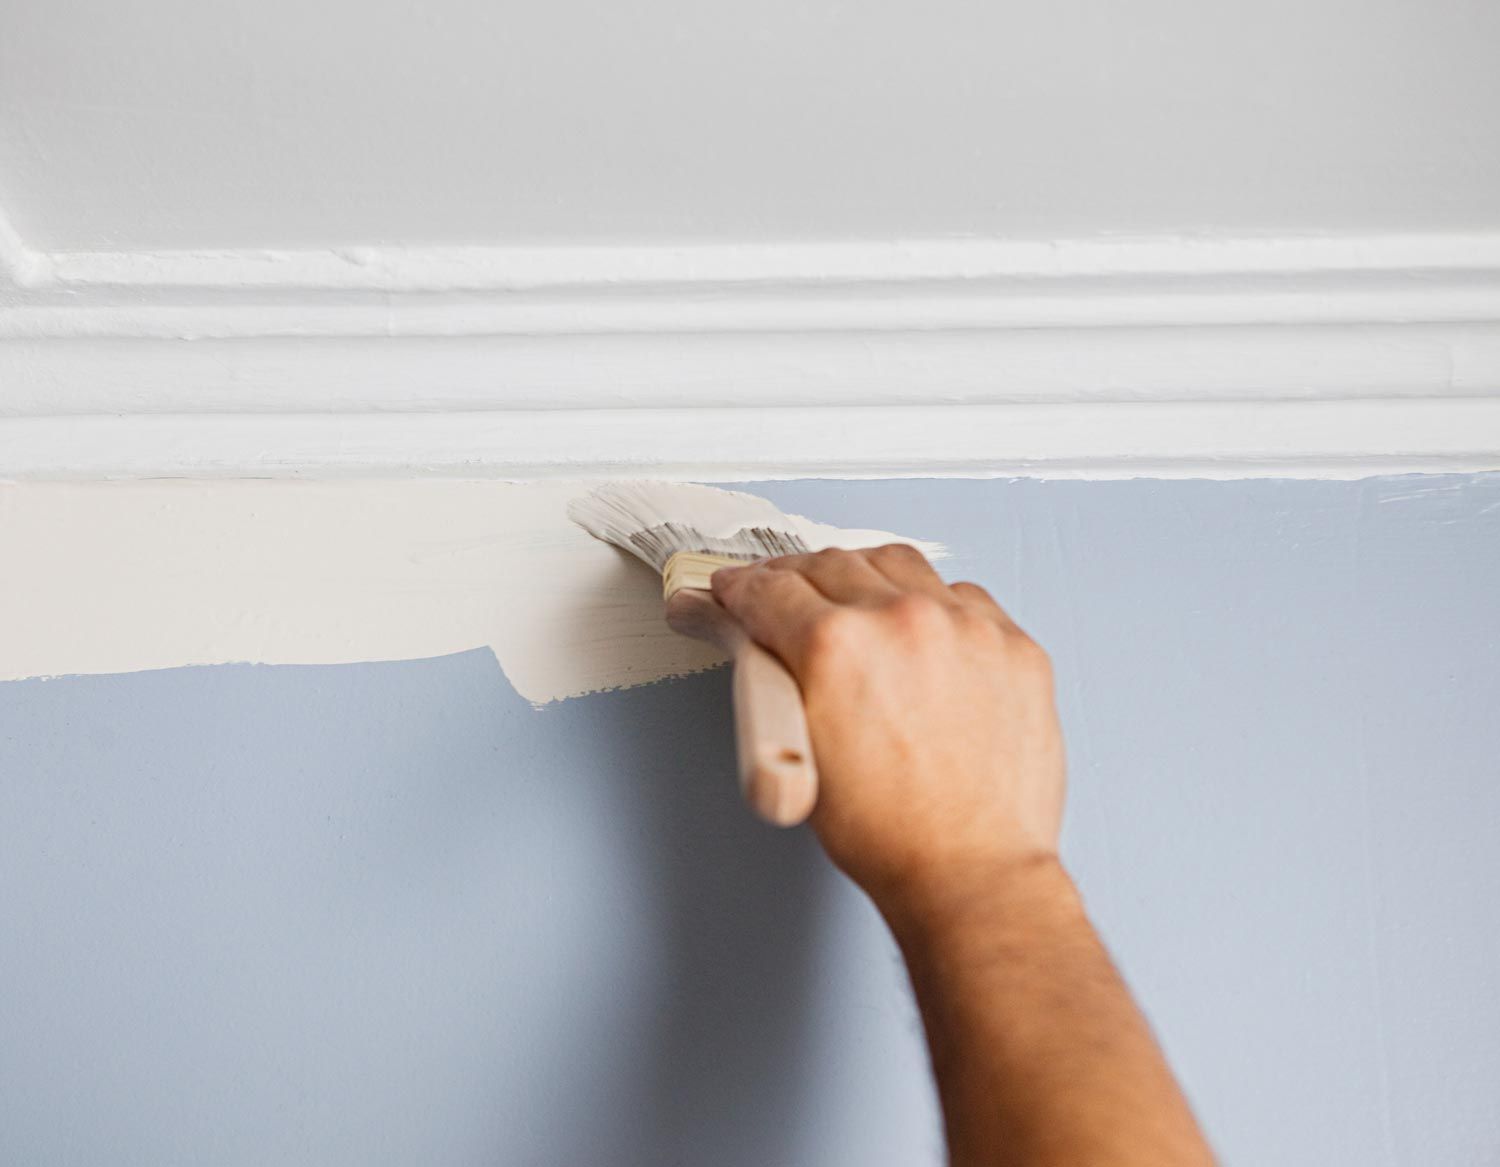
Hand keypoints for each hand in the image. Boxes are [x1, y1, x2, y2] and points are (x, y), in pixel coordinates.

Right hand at [711, 545, 1065, 914]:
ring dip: (863, 575)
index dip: (739, 588)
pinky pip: (962, 596)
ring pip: (898, 564)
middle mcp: (900, 620)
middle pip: (830, 564)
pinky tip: (920, 626)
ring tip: (850, 596)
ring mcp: (964, 626)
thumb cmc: (889, 834)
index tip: (733, 590)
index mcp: (834, 646)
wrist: (972, 872)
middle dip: (794, 578)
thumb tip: (763, 640)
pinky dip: (932, 603)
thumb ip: (780, 680)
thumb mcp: (802, 751)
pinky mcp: (1012, 644)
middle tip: (780, 592)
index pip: (769, 589)